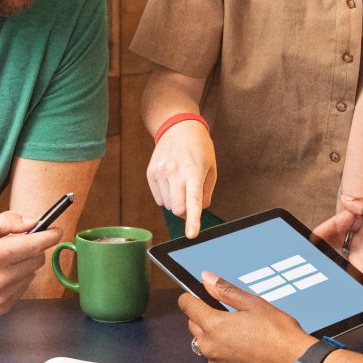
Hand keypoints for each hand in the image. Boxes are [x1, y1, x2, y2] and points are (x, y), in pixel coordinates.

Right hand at [0, 210, 62, 317]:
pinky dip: (17, 280)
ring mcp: (2, 295)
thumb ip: (7, 221)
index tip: (56, 231)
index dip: (49, 236)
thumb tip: (33, 221)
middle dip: (33, 249)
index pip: (35, 244)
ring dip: (24, 265)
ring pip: (31, 275)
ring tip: (3, 262)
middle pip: (37, 260)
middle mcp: (0, 278)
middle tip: (19, 245)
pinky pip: (22, 289)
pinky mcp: (1, 308)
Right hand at [145, 120, 216, 237]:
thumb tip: (197, 211)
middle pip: (178, 209)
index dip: (193, 221)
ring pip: (167, 205)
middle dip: (186, 212)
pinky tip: (172, 182)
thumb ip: (206, 192)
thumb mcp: (211, 168)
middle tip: (191, 201)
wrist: (178, 127)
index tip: (191, 235)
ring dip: (176, 203)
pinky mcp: (151, 174)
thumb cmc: (199, 148)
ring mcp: (160, 173)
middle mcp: (175, 172)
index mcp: (194, 172)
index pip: (193, 201)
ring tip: (181, 184)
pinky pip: (159, 198)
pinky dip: (166, 197)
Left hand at [179, 271, 314, 362]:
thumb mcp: (253, 303)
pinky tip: (243, 346)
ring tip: (239, 331)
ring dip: (214, 336)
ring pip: (204, 344)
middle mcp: (211, 347)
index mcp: (214, 326)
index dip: (190, 297)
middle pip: (193, 326)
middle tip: (226, 313)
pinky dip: (224, 351)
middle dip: (203, 317)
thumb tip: (207, 279)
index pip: (187, 306)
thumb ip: (225, 291)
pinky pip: (216, 359)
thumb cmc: (279, 333)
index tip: (194, 295)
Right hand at [312, 195, 362, 300]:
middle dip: (323, 233)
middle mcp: (362, 236)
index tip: (326, 228)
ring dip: (323, 246)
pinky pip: (337, 261)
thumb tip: (346, 198)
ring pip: (333, 245)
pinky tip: (322, 259)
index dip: (334, 222)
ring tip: (313, 249)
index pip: (344, 217)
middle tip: (313, 240)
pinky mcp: (355, 268)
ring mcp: (357, 252)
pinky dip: (328, 259)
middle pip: (335, 231)